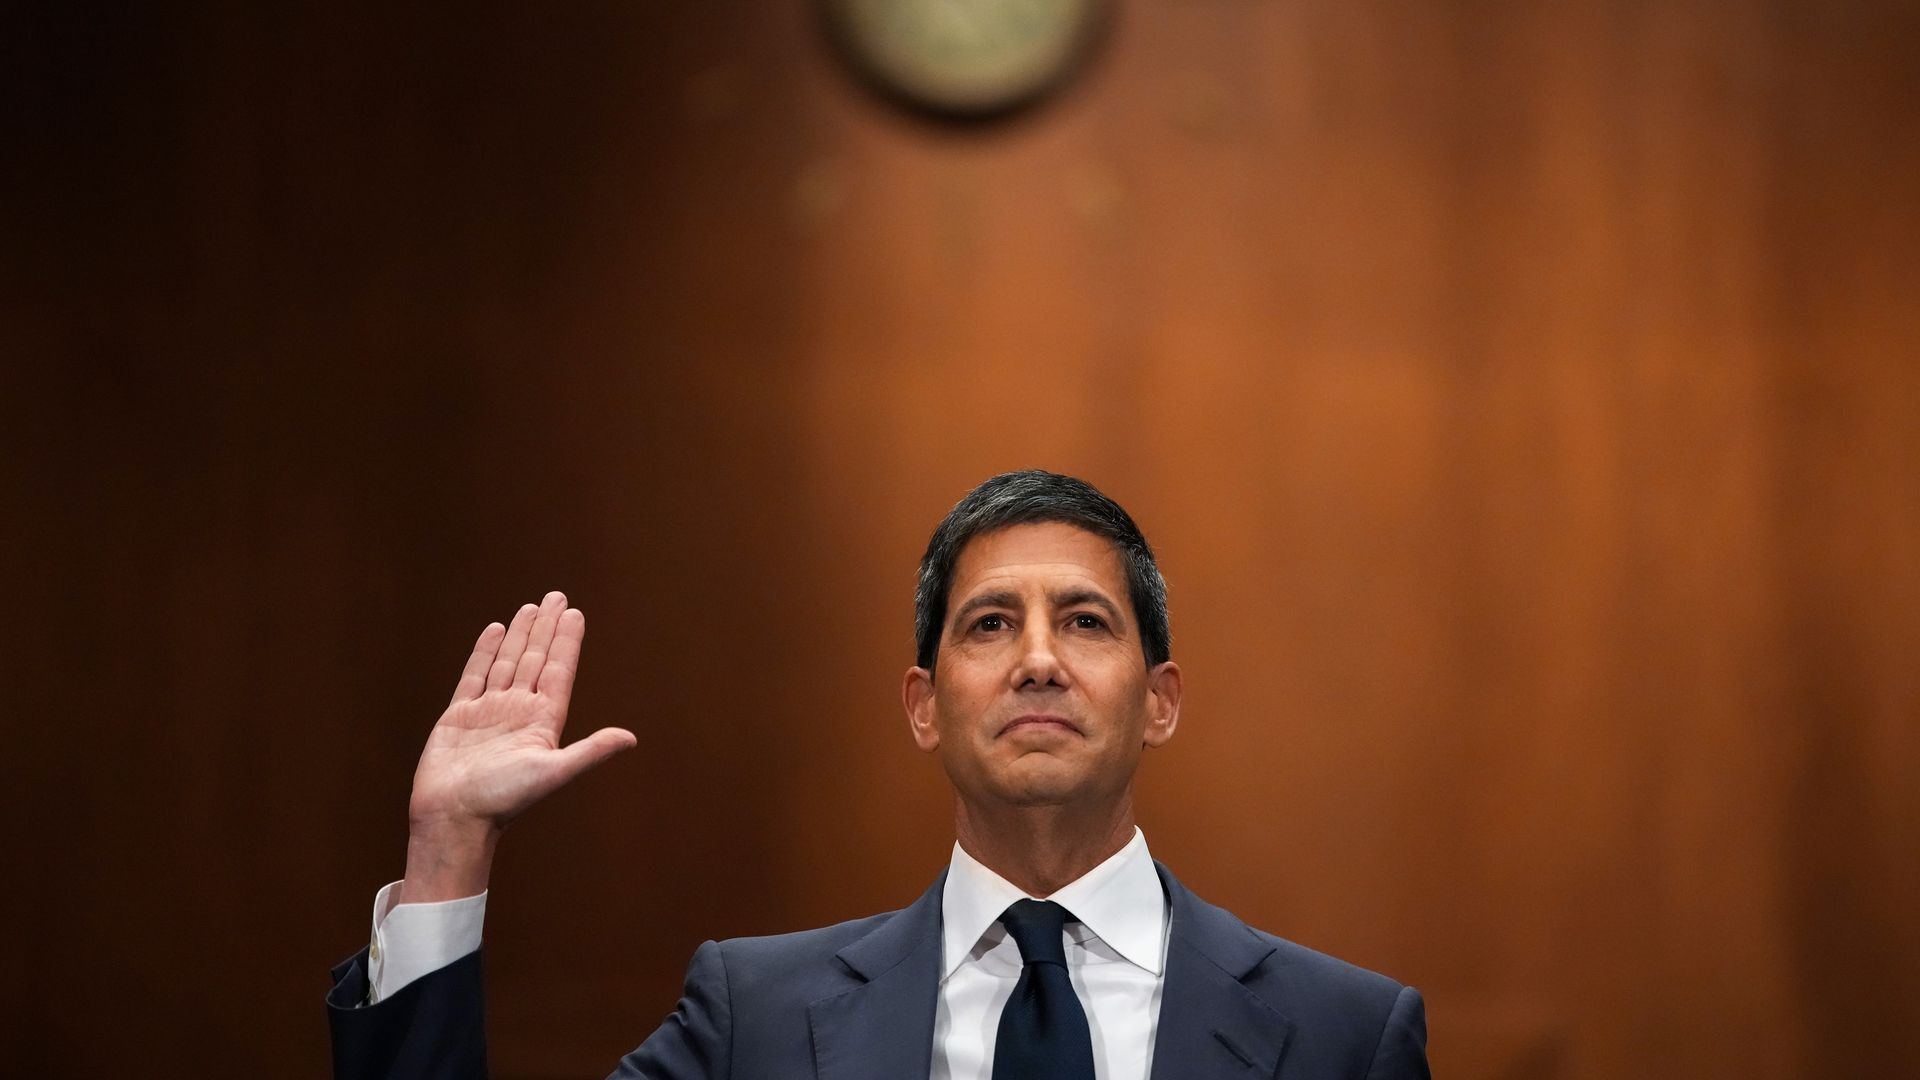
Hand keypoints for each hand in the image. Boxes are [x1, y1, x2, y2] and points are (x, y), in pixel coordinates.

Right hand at [399, 591, 635, 902]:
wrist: (453, 819)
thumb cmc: (503, 800)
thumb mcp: (552, 773)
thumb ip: (590, 752)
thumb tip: (631, 738)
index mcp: (543, 722)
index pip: (558, 671)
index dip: (566, 642)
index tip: (575, 613)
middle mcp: (518, 712)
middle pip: (535, 659)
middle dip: (546, 628)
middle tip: (557, 596)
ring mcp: (489, 711)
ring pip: (507, 663)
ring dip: (519, 635)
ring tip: (530, 607)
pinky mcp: (459, 716)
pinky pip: (474, 675)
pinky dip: (484, 652)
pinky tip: (495, 630)